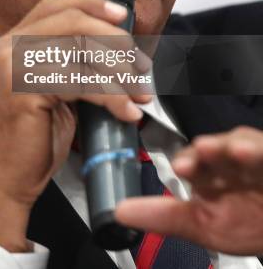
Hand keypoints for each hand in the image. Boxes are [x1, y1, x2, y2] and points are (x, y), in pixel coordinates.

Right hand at [0, 0, 149, 250]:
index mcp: (11, 41)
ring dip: (119, 72)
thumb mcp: (49, 90)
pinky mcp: (23, 90)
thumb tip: (115, 48)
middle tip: (139, 64)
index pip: (54, 6)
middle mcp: (7, 46)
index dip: (91, 4)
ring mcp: (12, 66)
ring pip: (80, 50)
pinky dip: (112, 96)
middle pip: (72, 21)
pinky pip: (81, 82)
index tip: (122, 15)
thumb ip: (68, 62)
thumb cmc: (29, 139)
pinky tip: (126, 112)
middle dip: (114, 39)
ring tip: (139, 92)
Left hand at [115, 126, 262, 255]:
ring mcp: (250, 157)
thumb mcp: (202, 225)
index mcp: (206, 174)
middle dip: (208, 149)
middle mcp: (226, 161)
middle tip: (202, 150)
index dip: (187, 163)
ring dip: (230, 146)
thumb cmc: (244, 222)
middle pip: (215, 149)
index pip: (191, 163)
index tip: (182, 167)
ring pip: (239, 144)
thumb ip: (162, 217)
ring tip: (228, 150)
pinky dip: (257, 150)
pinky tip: (247, 152)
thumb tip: (120, 211)